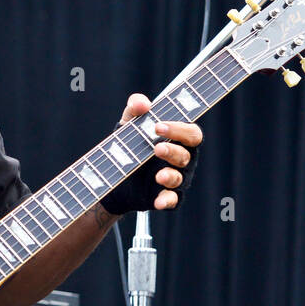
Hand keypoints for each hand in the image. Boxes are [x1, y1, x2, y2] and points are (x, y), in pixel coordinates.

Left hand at [102, 94, 201, 214]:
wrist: (114, 176)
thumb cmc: (130, 145)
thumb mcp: (128, 125)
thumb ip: (135, 109)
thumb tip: (142, 103)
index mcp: (178, 139)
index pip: (191, 132)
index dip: (179, 129)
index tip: (158, 126)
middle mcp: (181, 159)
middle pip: (188, 154)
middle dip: (173, 151)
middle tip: (156, 148)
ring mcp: (176, 179)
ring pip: (180, 178)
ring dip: (170, 176)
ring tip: (158, 175)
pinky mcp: (165, 197)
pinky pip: (173, 200)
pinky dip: (167, 201)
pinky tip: (158, 201)